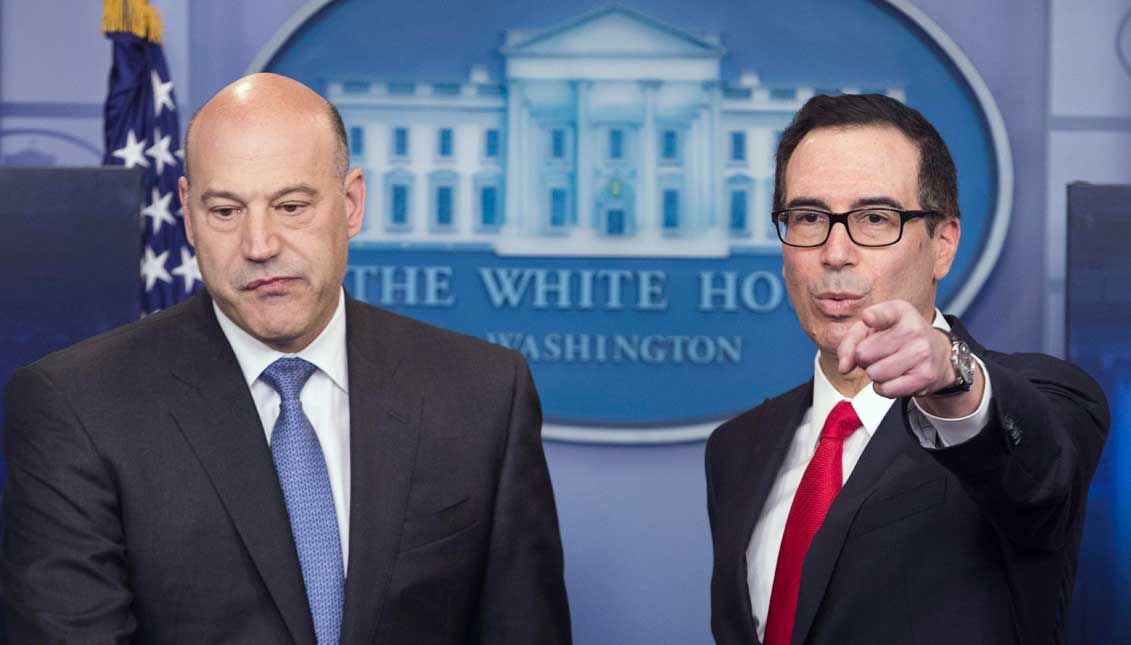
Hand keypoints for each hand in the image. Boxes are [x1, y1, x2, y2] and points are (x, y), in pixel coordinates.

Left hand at [836, 300, 956, 398]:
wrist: (939, 355)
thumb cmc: (898, 339)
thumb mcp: (873, 329)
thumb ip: (850, 342)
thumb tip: (844, 367)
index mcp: (899, 311)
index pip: (881, 314)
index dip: (872, 318)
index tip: (868, 319)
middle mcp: (913, 329)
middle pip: (863, 354)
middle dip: (864, 358)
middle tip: (878, 353)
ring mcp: (921, 353)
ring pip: (874, 374)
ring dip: (874, 373)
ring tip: (887, 364)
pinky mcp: (924, 376)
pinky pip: (885, 389)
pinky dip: (883, 387)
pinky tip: (894, 376)